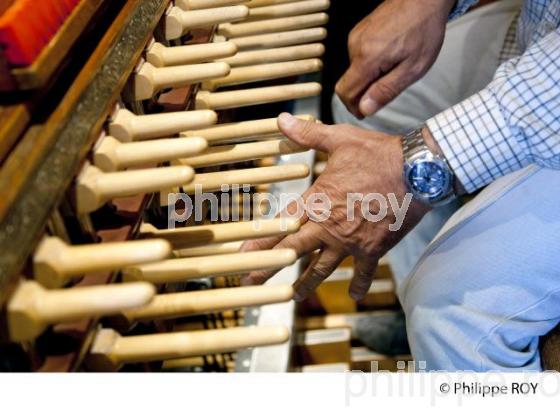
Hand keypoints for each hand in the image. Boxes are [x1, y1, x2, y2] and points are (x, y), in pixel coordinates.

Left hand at [241, 113, 429, 300]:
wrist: (417, 172)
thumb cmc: (377, 153)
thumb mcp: (340, 139)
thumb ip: (308, 134)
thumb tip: (281, 119)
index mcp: (317, 200)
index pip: (280, 225)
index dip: (258, 242)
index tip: (241, 256)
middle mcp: (329, 226)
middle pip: (292, 252)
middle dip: (268, 269)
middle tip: (249, 283)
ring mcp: (351, 241)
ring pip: (322, 268)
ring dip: (306, 284)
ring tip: (294, 295)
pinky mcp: (373, 249)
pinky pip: (364, 272)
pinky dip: (359, 284)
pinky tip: (353, 296)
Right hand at [336, 0, 453, 117]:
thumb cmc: (423, 30)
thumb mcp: (413, 68)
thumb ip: (386, 90)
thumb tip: (365, 109)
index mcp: (367, 58)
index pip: (345, 92)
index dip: (353, 107)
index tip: (366, 111)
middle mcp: (355, 47)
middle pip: (349, 82)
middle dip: (364, 92)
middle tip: (388, 90)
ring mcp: (355, 37)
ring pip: (355, 70)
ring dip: (369, 76)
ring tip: (394, 68)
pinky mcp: (359, 31)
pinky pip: (358, 56)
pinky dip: (370, 63)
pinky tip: (389, 56)